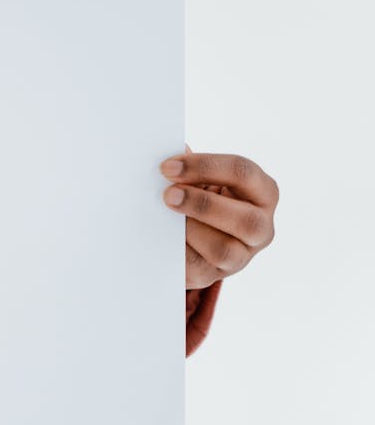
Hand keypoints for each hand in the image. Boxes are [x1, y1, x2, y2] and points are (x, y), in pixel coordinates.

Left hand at [159, 151, 277, 288]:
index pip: (243, 173)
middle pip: (246, 219)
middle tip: (168, 194)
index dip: (205, 167)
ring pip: (224, 250)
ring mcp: (242, 256)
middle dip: (202, 204)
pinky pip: (197, 269)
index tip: (168, 167)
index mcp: (263, 193)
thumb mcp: (202, 179)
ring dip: (190, 231)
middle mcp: (261, 227)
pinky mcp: (214, 274)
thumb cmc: (201, 196)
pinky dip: (177, 251)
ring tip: (164, 218)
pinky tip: (161, 238)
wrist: (194, 236)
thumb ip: (189, 167)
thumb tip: (170, 149)